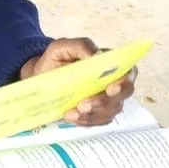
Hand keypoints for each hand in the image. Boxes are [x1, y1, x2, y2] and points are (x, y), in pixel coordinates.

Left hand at [20, 37, 136, 125]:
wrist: (40, 77)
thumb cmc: (55, 60)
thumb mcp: (62, 47)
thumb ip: (81, 46)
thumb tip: (96, 54)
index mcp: (110, 63)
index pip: (129, 72)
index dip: (124, 82)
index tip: (110, 89)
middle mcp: (113, 82)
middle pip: (123, 95)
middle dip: (104, 102)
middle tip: (83, 104)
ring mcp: (106, 99)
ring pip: (111, 111)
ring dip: (93, 114)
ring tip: (72, 112)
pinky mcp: (96, 113)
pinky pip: (98, 121)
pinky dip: (85, 121)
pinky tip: (71, 116)